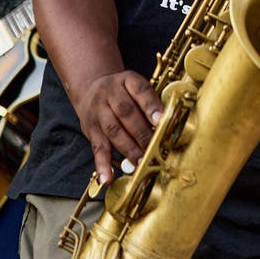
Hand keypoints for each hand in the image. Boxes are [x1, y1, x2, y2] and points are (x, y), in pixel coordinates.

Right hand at [64, 70, 163, 184]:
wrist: (91, 86)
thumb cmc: (123, 91)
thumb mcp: (137, 87)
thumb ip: (152, 102)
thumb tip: (169, 124)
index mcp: (127, 80)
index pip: (140, 90)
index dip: (151, 106)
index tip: (161, 120)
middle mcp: (110, 94)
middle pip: (126, 113)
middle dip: (142, 133)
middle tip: (155, 148)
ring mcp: (98, 112)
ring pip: (113, 131)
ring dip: (128, 149)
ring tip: (141, 163)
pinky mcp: (90, 129)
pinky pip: (96, 147)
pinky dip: (102, 165)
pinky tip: (108, 178)